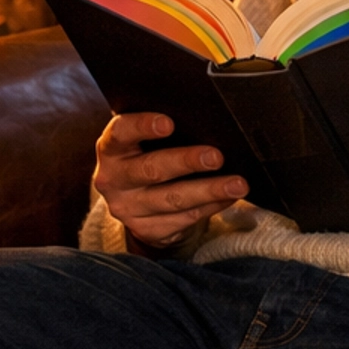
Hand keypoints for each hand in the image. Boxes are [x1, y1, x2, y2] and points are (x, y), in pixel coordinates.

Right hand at [93, 112, 247, 251]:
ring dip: (208, 190)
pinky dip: (211, 207)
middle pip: (151, 169)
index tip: (168, 123)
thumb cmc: (149, 155)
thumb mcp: (145, 141)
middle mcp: (113, 180)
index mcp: (111, 148)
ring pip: (172, 199)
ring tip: (237, 184)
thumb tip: (208, 118)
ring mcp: (128, 208)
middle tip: (215, 156)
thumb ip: (165, 130)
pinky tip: (229, 197)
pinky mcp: (147, 230)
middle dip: (186, 162)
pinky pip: (185, 218)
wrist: (137, 201)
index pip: (120, 133)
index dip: (142, 126)